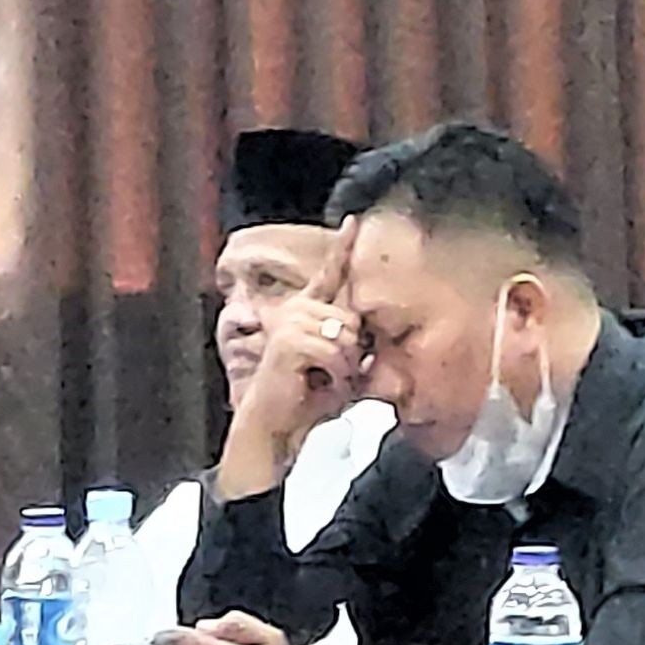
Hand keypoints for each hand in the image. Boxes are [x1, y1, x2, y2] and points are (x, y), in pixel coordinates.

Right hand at [214, 225, 362, 494]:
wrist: (276, 423)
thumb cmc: (306, 398)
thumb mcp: (337, 367)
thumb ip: (352, 347)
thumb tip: (369, 341)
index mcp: (306, 310)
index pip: (328, 274)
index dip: (342, 247)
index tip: (353, 220)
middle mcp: (295, 309)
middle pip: (351, 317)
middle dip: (352, 352)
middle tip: (334, 375)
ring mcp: (290, 322)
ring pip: (345, 335)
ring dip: (344, 366)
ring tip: (325, 380)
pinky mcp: (289, 340)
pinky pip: (334, 351)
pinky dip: (336, 374)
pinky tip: (319, 383)